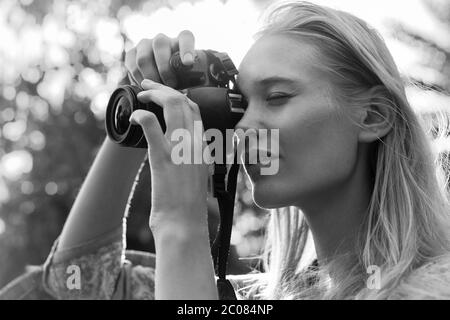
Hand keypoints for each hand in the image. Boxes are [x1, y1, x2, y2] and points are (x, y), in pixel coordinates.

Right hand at [124, 31, 195, 87]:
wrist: (159, 80)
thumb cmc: (179, 80)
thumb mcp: (190, 78)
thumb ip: (193, 79)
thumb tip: (195, 91)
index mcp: (181, 42)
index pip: (186, 37)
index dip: (186, 48)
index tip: (187, 63)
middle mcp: (163, 40)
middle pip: (160, 44)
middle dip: (165, 68)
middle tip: (171, 85)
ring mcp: (145, 44)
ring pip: (144, 56)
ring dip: (150, 75)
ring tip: (158, 89)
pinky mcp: (132, 54)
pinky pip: (132, 64)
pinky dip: (138, 78)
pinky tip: (145, 87)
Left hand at [129, 79, 209, 236]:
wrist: (184, 224)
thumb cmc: (187, 205)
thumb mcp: (197, 176)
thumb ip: (192, 159)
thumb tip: (181, 152)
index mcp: (204, 148)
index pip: (196, 111)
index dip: (180, 97)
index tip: (165, 95)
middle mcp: (196, 143)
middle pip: (185, 102)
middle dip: (164, 88)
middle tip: (148, 85)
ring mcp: (181, 149)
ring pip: (172, 105)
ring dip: (154, 93)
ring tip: (141, 93)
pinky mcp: (163, 158)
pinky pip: (151, 125)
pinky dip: (140, 115)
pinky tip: (132, 117)